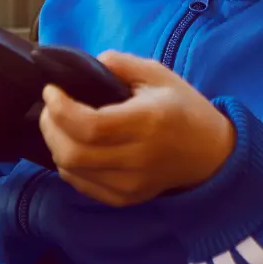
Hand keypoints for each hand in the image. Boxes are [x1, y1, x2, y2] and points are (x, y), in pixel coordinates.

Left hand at [40, 51, 235, 206]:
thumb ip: (119, 65)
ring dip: (56, 145)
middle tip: (51, 108)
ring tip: (59, 125)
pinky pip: (82, 185)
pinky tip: (73, 146)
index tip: (51, 91)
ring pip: (72, 171)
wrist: (211, 153)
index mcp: (147, 122)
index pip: (89, 126)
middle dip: (51, 127)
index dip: (60, 109)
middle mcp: (137, 158)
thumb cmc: (183, 109)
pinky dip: (68, 165)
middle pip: (73, 153)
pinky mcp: (126, 198)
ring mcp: (131, 184)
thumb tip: (81, 66)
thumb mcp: (158, 75)